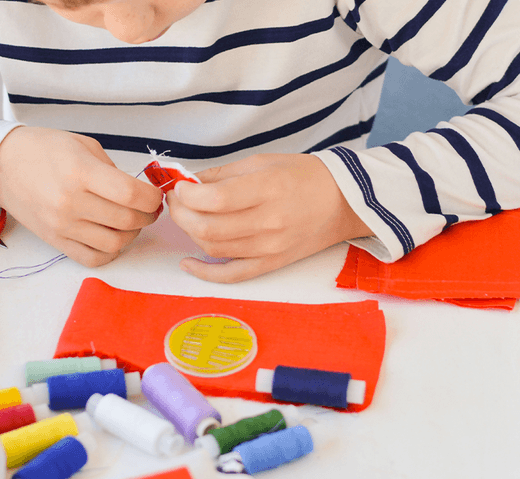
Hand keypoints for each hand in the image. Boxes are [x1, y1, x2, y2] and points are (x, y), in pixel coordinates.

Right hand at [0, 126, 162, 266]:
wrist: (2, 166)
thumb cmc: (42, 150)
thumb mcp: (83, 146)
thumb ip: (113, 170)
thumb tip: (139, 192)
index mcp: (80, 172)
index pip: (132, 195)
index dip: (153, 198)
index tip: (155, 195)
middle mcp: (71, 202)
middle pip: (128, 220)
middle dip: (148, 215)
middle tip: (148, 208)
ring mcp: (62, 225)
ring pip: (115, 243)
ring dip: (132, 234)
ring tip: (130, 221)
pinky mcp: (55, 241)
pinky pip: (93, 258)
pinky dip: (110, 251)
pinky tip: (111, 236)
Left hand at [166, 153, 372, 282]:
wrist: (342, 202)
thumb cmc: (304, 177)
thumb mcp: (262, 162)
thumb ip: (223, 174)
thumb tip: (189, 183)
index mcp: (268, 189)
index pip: (215, 199)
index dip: (188, 194)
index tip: (180, 186)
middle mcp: (269, 222)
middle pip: (208, 228)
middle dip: (181, 214)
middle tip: (176, 201)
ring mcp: (270, 248)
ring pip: (213, 249)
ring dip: (190, 233)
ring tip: (187, 218)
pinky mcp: (271, 264)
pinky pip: (232, 275)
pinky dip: (205, 272)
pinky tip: (188, 262)